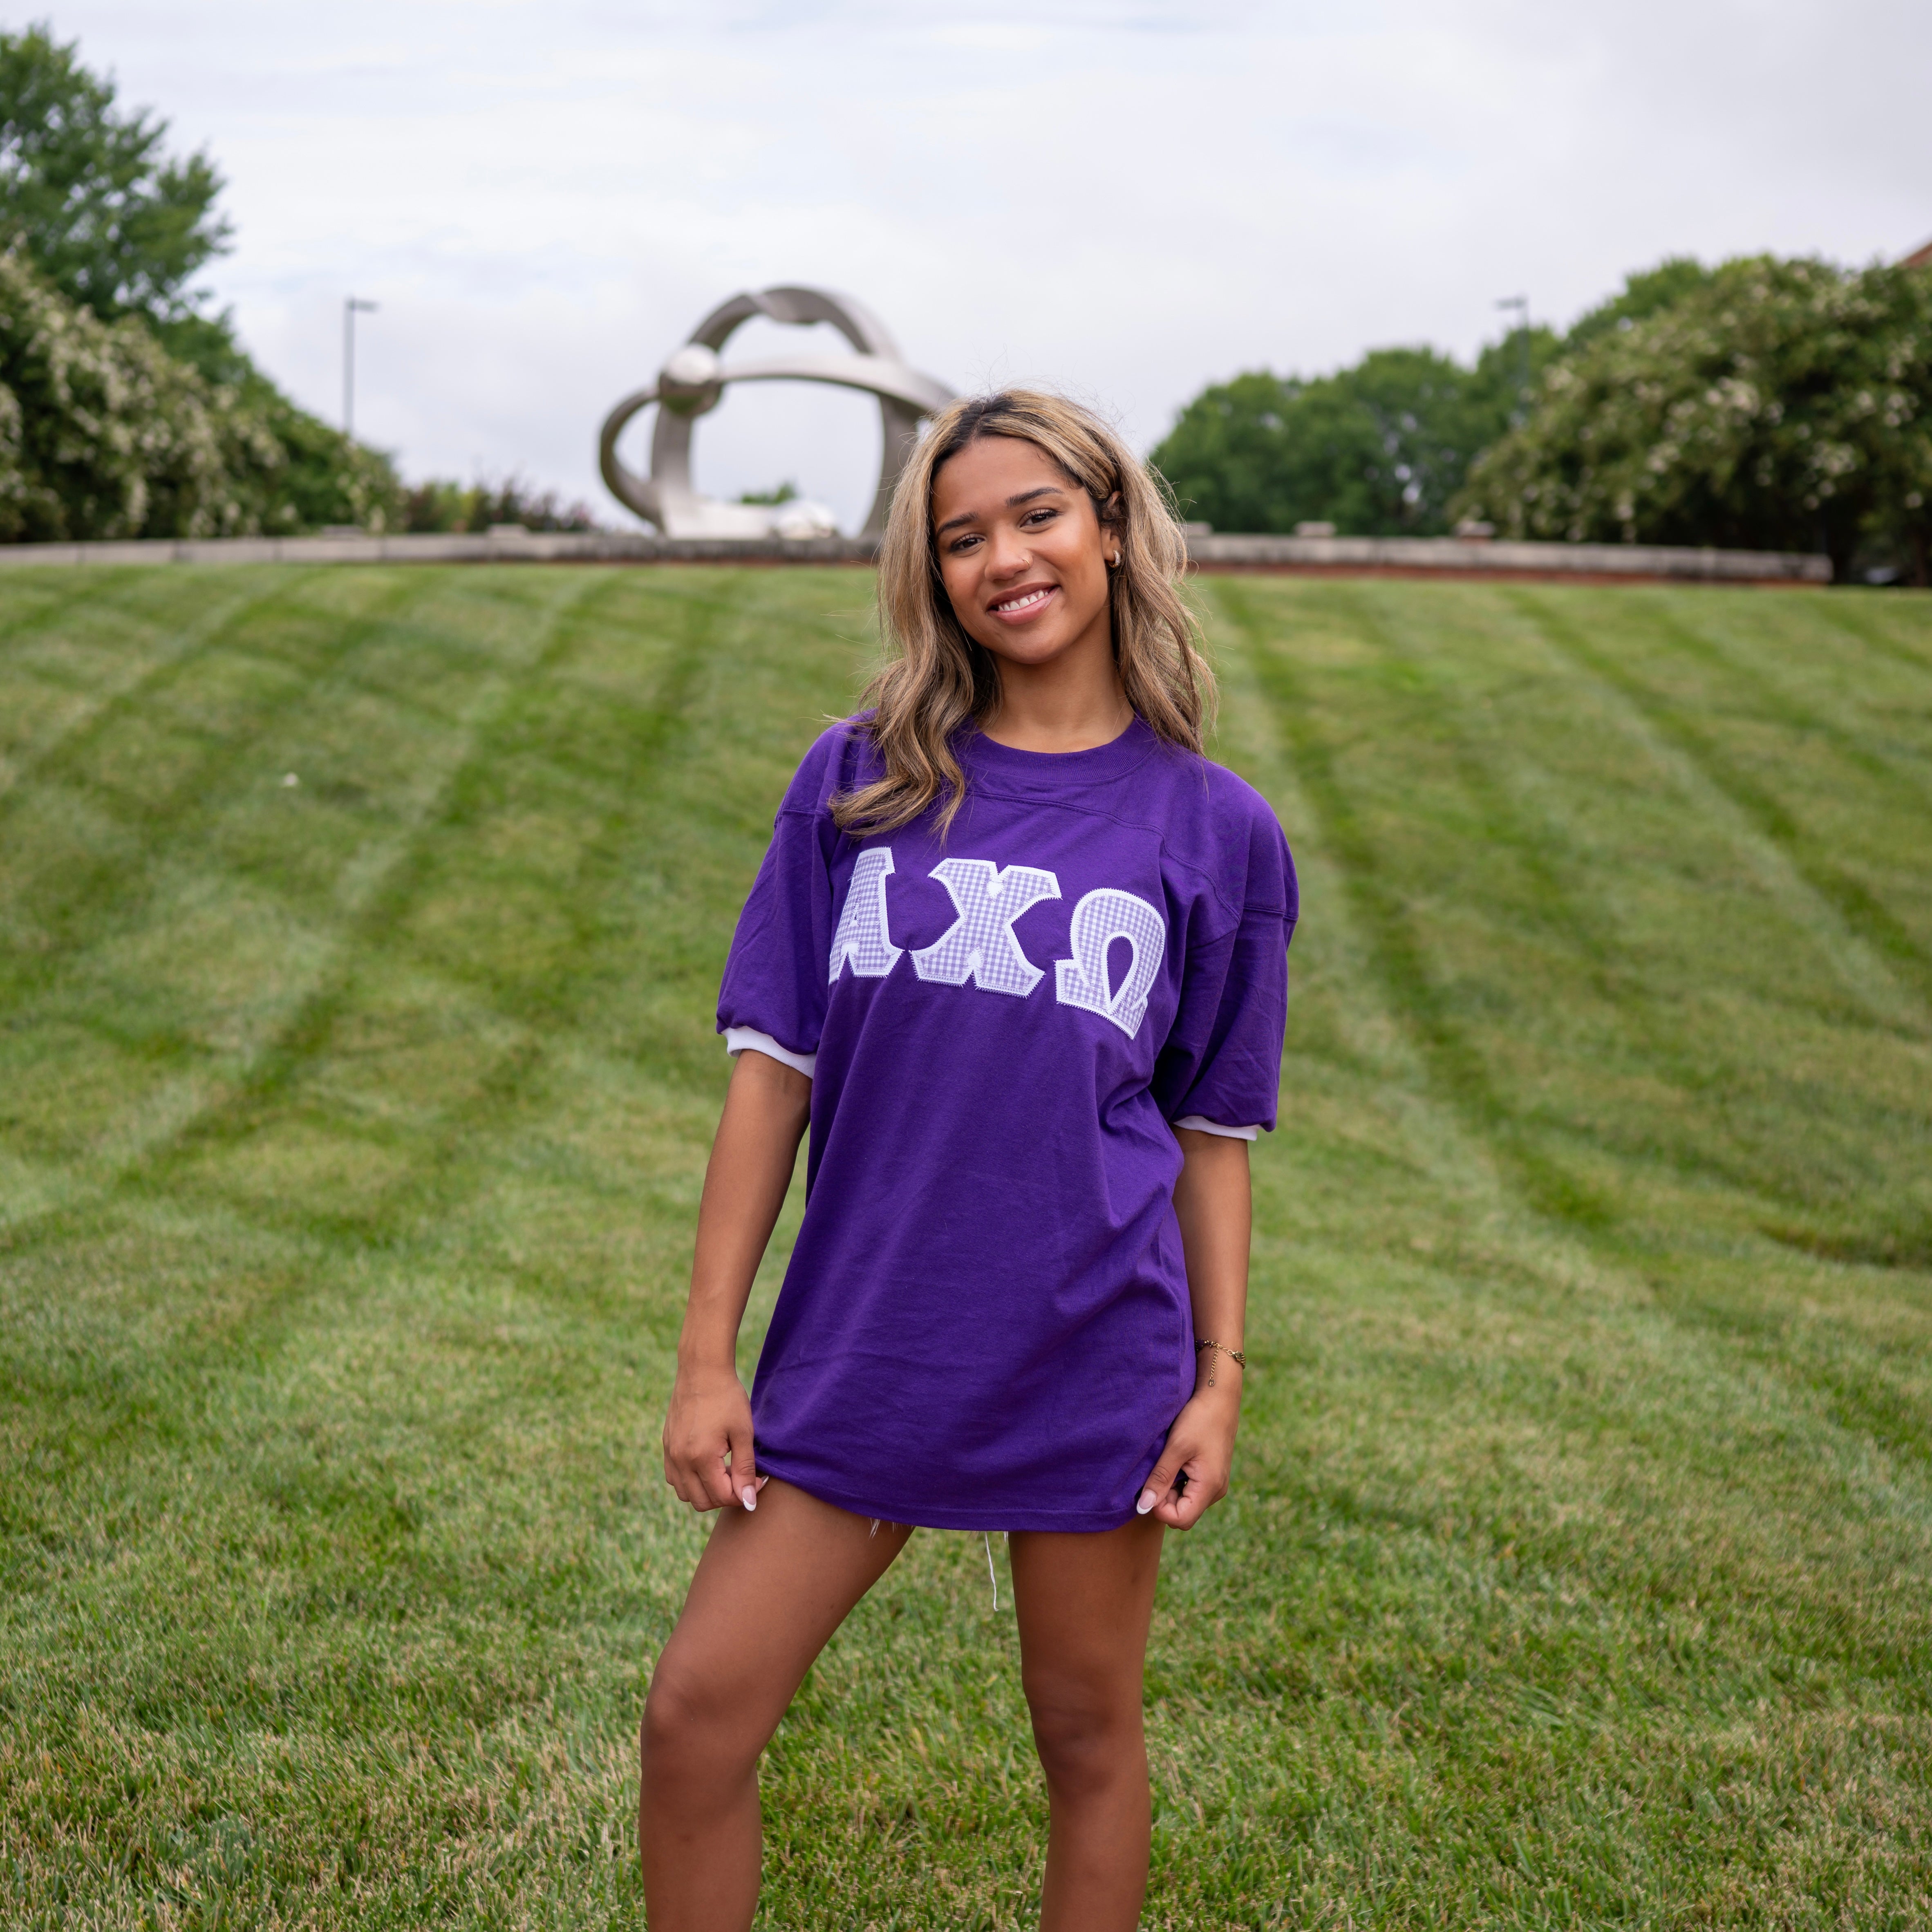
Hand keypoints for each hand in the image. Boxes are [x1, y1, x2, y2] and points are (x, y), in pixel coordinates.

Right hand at [662, 1359, 766, 1513]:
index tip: (757, 1480)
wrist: (702, 1371)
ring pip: (685, 1494)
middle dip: (725, 1497)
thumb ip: (745, 1470)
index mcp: (700, 1457)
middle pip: (702, 1502)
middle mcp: (680, 1460)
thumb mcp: (743, 1433)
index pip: (722, 1496)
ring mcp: (670, 1454)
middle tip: (741, 1476)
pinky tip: (708, 1464)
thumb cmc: (727, 1398)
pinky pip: (674, 1479)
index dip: (743, 1494)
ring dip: (706, 1491)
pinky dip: (691, 1482)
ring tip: (725, 1470)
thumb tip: (749, 1502)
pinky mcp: (667, 1447)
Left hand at [1135, 1382, 1239, 1529]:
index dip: (1160, 1508)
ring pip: (1186, 1501)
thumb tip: (1143, 1507)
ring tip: (1165, 1462)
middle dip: (1164, 1499)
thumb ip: (1160, 1479)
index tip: (1150, 1485)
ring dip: (1170, 1489)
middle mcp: (1216, 1490)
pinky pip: (1191, 1489)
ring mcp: (1215, 1483)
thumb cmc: (1199, 1418)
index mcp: (1210, 1487)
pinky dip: (1178, 1481)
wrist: (1219, 1397)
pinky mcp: (1212, 1474)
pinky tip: (1173, 1460)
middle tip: (1157, 1470)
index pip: (1181, 1519)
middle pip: (1183, 1513)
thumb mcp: (1175, 1447)